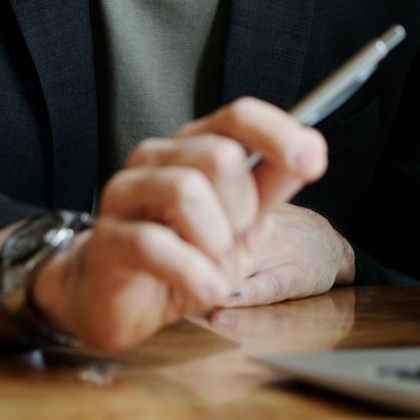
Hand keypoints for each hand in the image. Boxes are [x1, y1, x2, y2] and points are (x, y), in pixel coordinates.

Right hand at [33, 97, 327, 352]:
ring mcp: (126, 193)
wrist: (127, 303)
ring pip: (186, 190)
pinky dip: (194, 271)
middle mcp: (157, 157)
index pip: (238, 116)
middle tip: (231, 240)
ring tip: (213, 264)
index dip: (278, 133)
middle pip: (220, 156)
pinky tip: (209, 288)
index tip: (314, 161)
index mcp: (195, 145)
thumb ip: (272, 185)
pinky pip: (155, 243)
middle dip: (241, 209)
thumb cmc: (188, 254)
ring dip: (215, 239)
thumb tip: (311, 150)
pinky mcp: (106, 238)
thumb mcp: (244, 224)